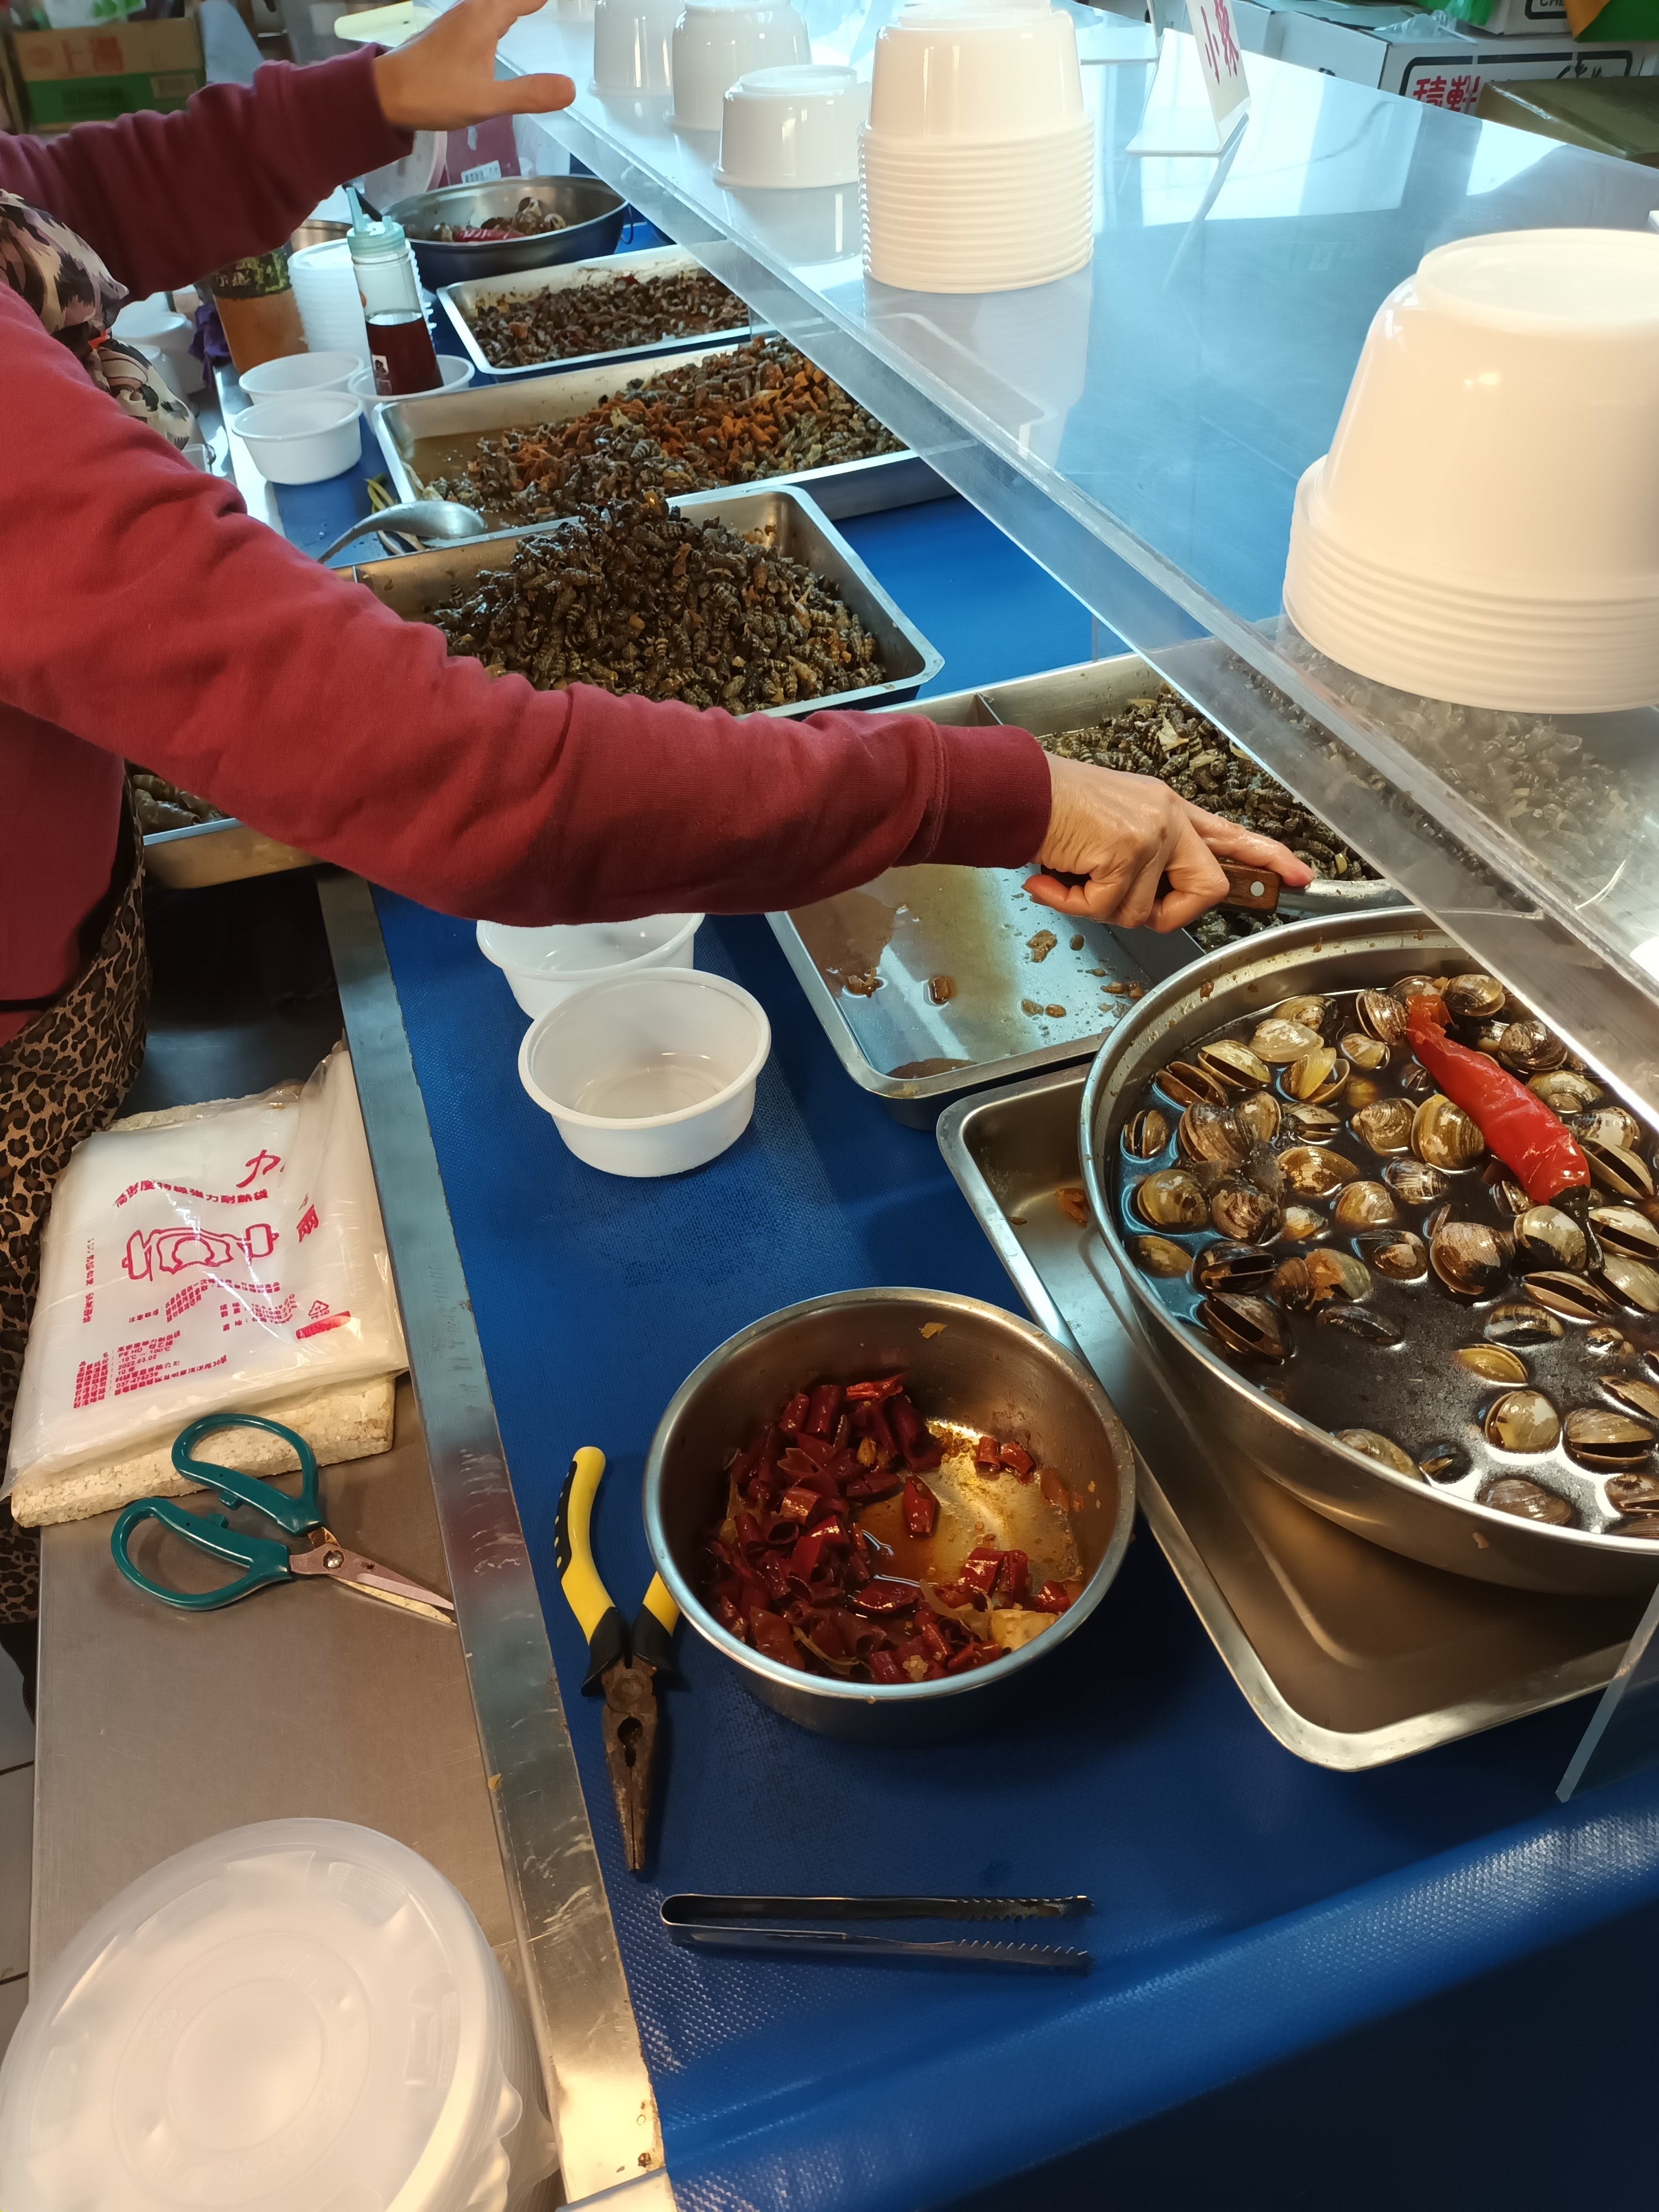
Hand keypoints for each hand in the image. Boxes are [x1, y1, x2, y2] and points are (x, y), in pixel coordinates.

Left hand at [373, 0, 575, 131]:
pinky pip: (485, 11)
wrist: (385, 94)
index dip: (543, 0)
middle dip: (531, 2)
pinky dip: (502, 11)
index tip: (570, 4)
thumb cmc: (433, 93)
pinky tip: (507, 24)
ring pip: (495, 2)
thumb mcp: (485, 100)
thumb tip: (570, 88)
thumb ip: (528, 94)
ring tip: (537, 10)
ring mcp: (460, 18)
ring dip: (516, 5)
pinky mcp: (451, 31)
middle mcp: (473, 9)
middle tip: (553, 10)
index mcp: (485, 17)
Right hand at [1026, 757, 1312, 932]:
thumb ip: (1141, 859)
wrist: (1018, 791)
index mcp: (1168, 810)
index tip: (1298, 877)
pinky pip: (1107, 907)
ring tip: (1066, 876)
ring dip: (1095, 906)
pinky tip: (1050, 878)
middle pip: (1207, 889)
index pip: (1229, 834)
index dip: (1267, 858)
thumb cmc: (1052, 811)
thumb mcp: (1110, 827)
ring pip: (1143, 911)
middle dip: (1168, 915)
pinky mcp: (1126, 849)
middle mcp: (1169, 817)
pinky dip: (1071, 903)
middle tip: (1120, 903)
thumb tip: (1146, 906)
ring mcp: (1151, 832)